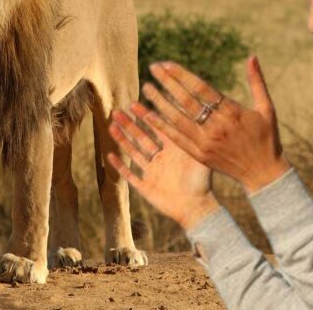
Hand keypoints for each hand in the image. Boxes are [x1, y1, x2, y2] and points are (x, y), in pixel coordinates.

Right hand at [108, 105, 219, 230]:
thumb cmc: (202, 183)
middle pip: (141, 137)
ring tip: (112, 126)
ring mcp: (152, 173)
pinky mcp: (146, 187)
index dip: (145, 116)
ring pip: (133, 152)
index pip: (157, 128)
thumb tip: (190, 114)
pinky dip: (120, 166)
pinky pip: (130, 175)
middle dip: (129, 125)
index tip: (134, 103)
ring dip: (122, 139)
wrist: (197, 209)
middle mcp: (161, 159)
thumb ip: (192, 138)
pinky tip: (110, 155)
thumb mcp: (198, 156)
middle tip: (117, 111)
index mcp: (173, 150)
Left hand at [140, 56, 290, 193]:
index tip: (167, 64)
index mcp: (232, 113)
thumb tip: (252, 56)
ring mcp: (206, 143)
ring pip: (177, 119)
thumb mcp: (266, 108)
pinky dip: (162, 126)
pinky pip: (176, 139)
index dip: (182, 75)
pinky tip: (149, 115)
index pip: (201, 88)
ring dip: (159, 102)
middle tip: (153, 68)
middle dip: (168, 82)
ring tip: (146, 87)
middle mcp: (217, 127)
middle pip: (186, 101)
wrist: (263, 173)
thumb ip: (257, 82)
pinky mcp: (200, 155)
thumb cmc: (266, 137)